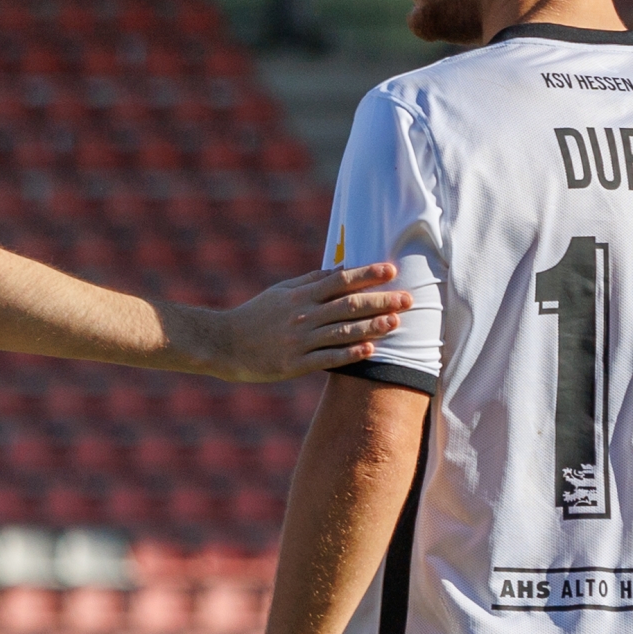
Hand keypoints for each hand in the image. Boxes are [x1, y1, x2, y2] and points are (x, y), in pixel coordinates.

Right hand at [213, 263, 409, 382]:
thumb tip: (340, 269)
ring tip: (397, 322)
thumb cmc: (255, 315)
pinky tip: (370, 350)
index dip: (367, 275)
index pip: (340, 281)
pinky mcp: (295, 364)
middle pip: (348, 305)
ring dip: (372, 326)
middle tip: (408, 298)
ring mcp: (300, 341)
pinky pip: (328, 358)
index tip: (391, 270)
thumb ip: (311, 281)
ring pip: (342, 331)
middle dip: (381, 300)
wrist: (223, 344)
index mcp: (301, 295)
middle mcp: (303, 316)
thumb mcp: (280, 292)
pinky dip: (350, 353)